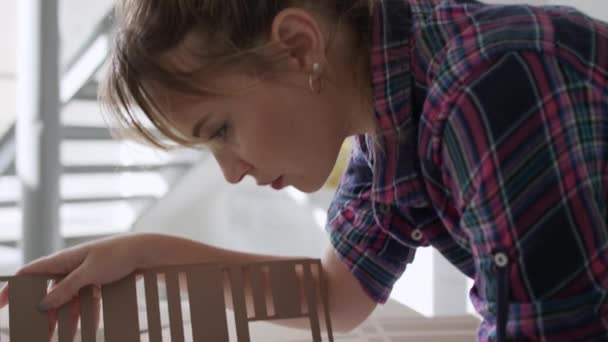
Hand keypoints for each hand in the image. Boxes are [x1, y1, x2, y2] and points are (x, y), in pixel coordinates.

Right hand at [0, 233, 142, 336]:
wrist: (145, 251)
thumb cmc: (117, 255)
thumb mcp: (90, 273)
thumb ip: (66, 289)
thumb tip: (42, 304)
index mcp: (63, 260)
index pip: (29, 273)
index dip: (12, 289)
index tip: (0, 305)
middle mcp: (70, 266)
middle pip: (48, 293)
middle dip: (42, 315)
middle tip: (37, 335)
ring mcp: (84, 274)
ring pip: (68, 300)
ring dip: (64, 319)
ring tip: (61, 338)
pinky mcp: (98, 280)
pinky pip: (86, 300)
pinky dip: (85, 313)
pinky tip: (86, 328)